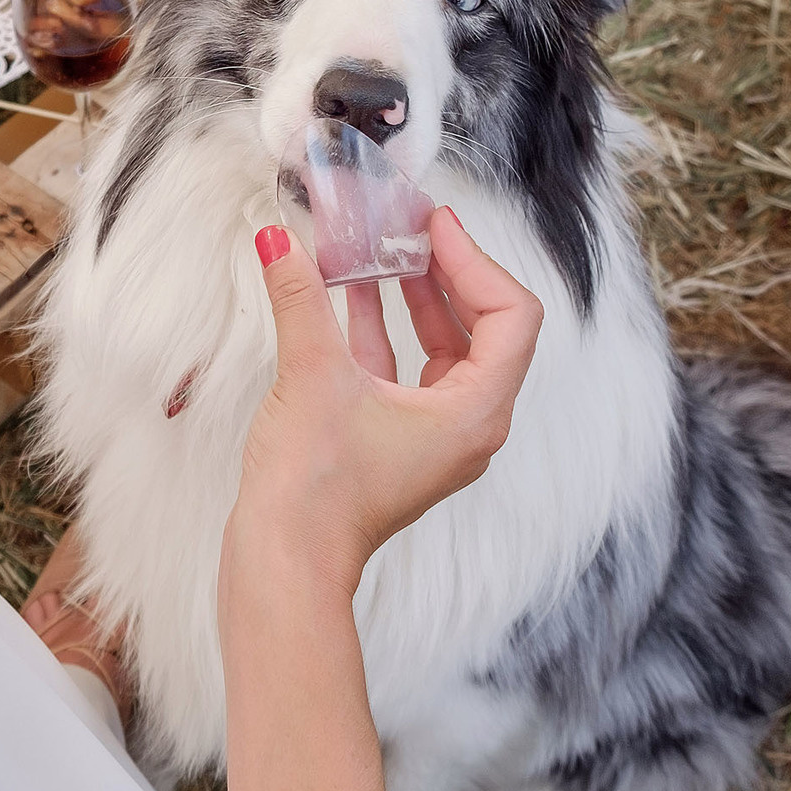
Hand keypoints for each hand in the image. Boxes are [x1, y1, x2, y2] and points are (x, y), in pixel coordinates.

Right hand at [224, 209, 543, 598]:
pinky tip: (348, 298)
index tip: (433, 226)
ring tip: (383, 253)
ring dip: (417, 300)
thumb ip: (301, 300)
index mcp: (476, 413)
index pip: (511, 316)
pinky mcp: (399, 445)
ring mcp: (435, 439)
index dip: (474, 260)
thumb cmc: (315, 492)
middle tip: (414, 230)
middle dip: (448, 274)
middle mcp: (469, 427)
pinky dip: (387, 333)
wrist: (284, 565)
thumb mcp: (311, 376)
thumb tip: (280, 243)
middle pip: (486, 330)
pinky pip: (408, 374)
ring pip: (445, 351)